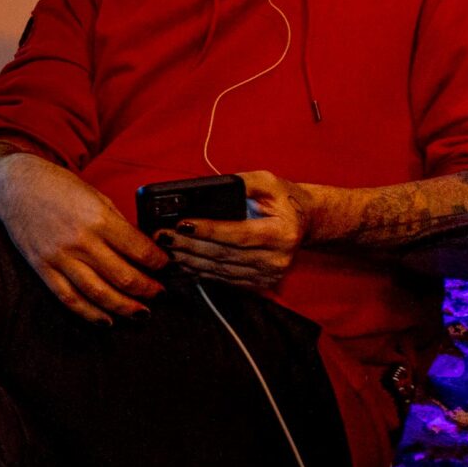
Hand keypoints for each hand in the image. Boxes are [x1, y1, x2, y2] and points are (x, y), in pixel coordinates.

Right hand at [0, 151, 167, 324]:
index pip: (139, 250)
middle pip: (123, 276)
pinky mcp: (43, 267)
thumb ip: (117, 223)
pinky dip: (89, 313)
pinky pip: (69, 297)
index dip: (159, 262)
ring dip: (124, 307)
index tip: (166, 266)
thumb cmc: (57, 186)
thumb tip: (141, 248)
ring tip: (141, 312)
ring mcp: (60, 256)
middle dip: (147, 289)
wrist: (15, 186)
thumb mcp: (96, 196)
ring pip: (99, 293)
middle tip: (159, 293)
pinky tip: (106, 320)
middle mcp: (80, 240)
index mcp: (98, 218)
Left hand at [158, 170, 312, 290]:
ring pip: (220, 269)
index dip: (208, 230)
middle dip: (189, 244)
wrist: (305, 222)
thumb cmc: (283, 199)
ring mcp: (269, 275)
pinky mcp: (260, 284)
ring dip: (189, 259)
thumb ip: (241, 183)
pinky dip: (200, 270)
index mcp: (282, 233)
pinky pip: (223, 279)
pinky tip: (182, 259)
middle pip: (224, 254)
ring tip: (167, 246)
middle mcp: (278, 259)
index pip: (238, 234)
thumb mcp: (268, 182)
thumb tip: (206, 189)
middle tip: (162, 235)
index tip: (181, 223)